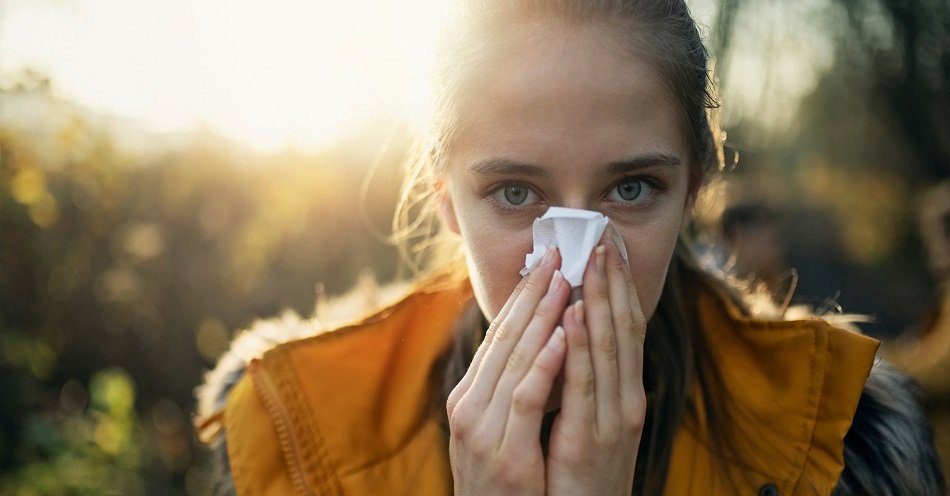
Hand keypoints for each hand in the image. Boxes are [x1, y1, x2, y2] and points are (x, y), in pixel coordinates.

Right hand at [446, 247, 570, 494]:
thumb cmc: (501, 484)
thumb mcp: (497, 430)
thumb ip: (507, 390)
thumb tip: (534, 347)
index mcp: (469, 396)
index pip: (497, 335)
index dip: (522, 296)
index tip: (545, 262)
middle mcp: (469, 405)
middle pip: (504, 337)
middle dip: (533, 292)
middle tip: (557, 253)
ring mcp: (482, 428)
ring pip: (516, 358)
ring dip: (543, 314)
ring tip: (565, 278)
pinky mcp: (505, 451)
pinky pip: (526, 397)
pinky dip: (545, 362)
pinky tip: (564, 333)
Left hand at [546, 242, 646, 494]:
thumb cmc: (583, 474)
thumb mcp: (591, 421)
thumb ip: (588, 382)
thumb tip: (574, 337)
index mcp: (626, 394)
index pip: (627, 329)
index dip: (620, 287)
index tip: (611, 248)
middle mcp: (627, 400)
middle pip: (624, 329)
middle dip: (613, 281)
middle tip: (603, 236)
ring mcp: (613, 419)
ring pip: (610, 347)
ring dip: (601, 299)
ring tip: (592, 259)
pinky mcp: (590, 439)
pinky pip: (585, 384)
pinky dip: (582, 345)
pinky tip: (576, 314)